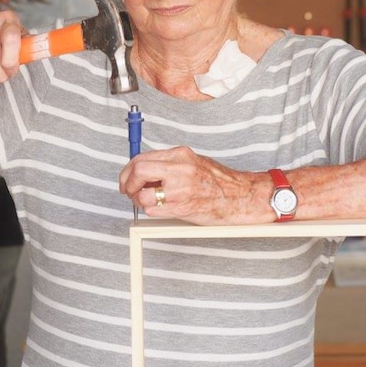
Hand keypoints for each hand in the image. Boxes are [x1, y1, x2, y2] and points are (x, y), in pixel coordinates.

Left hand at [120, 146, 271, 224]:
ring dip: (138, 200)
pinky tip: (159, 208)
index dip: (128, 170)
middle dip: (127, 183)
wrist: (239, 196)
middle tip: (128, 189)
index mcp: (180, 155)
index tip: (127, 177)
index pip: (141, 158)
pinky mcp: (182, 208)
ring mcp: (180, 189)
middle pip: (138, 171)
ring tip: (145, 200)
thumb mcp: (191, 161)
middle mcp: (179, 170)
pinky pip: (153, 211)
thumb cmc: (218, 181)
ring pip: (142, 195)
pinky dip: (151, 211)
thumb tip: (142, 168)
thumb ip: (167, 163)